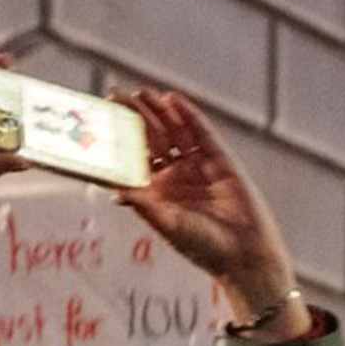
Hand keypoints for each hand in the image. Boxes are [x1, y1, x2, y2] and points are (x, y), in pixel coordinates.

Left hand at [115, 88, 297, 323]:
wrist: (245, 254)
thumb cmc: (203, 246)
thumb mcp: (167, 224)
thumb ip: (143, 204)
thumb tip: (115, 189)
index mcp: (156, 192)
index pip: (131, 159)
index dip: (116, 140)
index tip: (99, 122)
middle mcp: (174, 176)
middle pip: (150, 139)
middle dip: (134, 118)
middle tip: (114, 95)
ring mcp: (197, 166)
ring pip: (174, 132)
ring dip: (158, 111)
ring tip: (140, 92)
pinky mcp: (221, 160)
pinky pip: (202, 133)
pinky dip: (188, 115)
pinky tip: (173, 100)